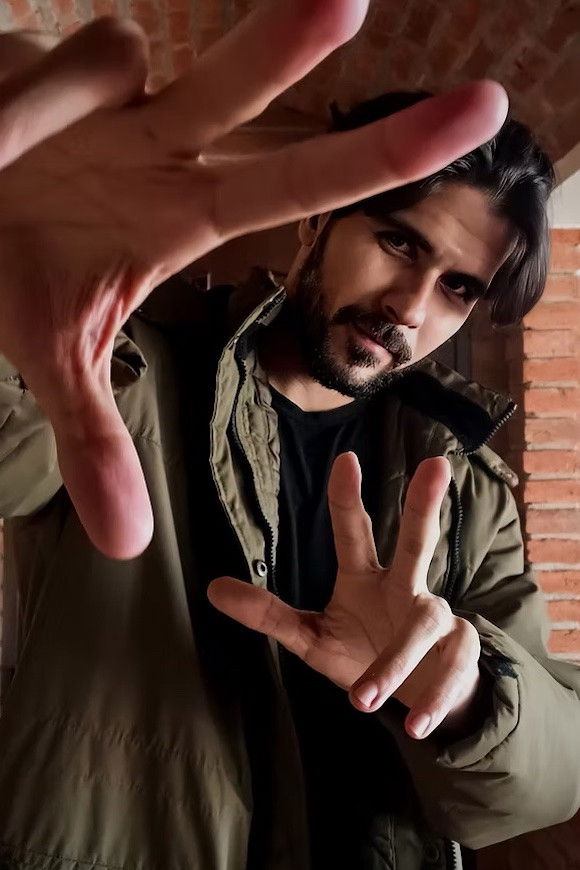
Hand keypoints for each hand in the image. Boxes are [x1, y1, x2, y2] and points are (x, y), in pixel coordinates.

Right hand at [0, 3, 507, 558]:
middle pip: (242, 87)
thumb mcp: (55, 357)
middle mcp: (161, 139)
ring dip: (48, 108)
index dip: (381, 158)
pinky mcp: (51, 56)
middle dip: (290, 42)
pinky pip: (45, 67)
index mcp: (184, 208)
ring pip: (113, 60)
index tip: (473, 119)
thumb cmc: (20, 271)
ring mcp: (109, 91)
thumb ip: (98, 438)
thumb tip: (130, 546)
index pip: (295, 182)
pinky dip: (11, 108)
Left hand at [208, 453, 481, 739]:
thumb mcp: (312, 637)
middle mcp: (405, 586)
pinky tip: (418, 724)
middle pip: (417, 540)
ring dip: (397, 660)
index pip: (354, 532)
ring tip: (363, 700)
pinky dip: (435, 697)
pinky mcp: (460, 652)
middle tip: (435, 465)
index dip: (347, 497)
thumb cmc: (362, 652)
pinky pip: (452, 670)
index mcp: (365, 577)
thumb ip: (268, 614)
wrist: (418, 695)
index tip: (345, 459)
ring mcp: (436, 616)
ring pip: (426, 622)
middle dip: (423, 504)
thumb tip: (211, 588)